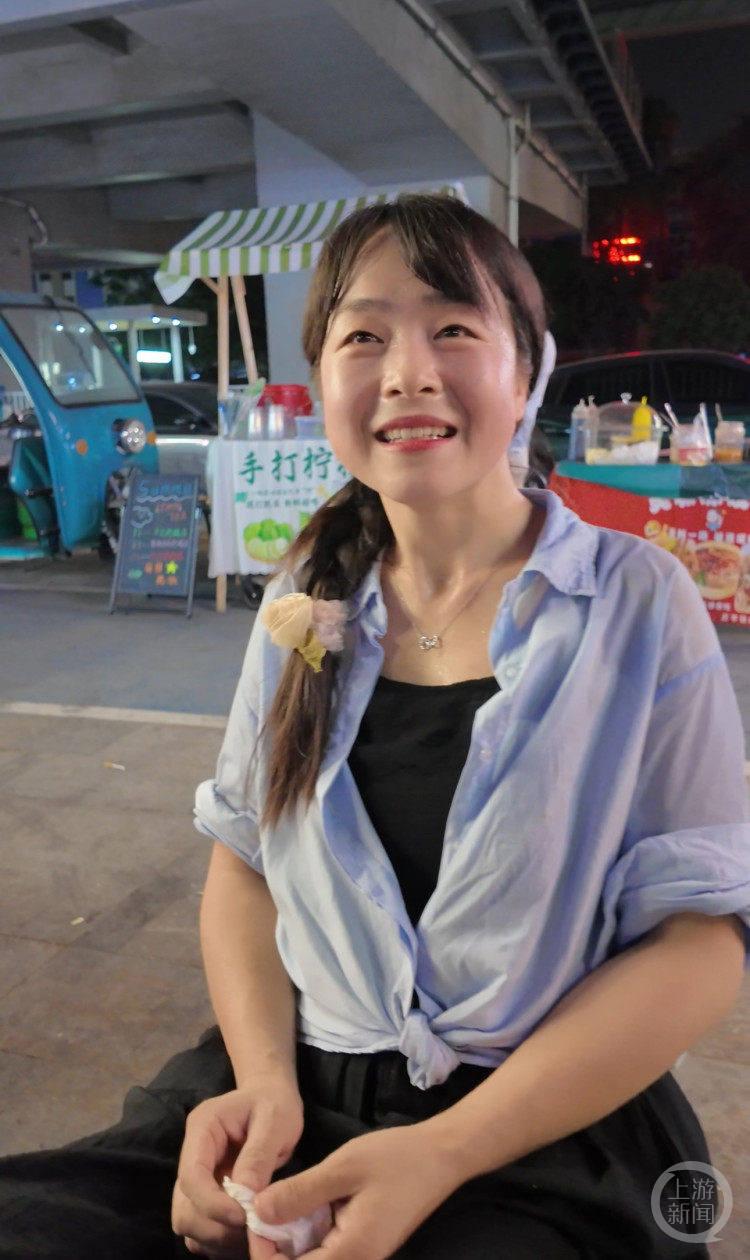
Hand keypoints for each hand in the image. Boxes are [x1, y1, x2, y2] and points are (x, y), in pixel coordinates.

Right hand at [171, 1075, 303, 1257]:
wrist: (271, 1099)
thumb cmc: (275, 1104)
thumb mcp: (275, 1120)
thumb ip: (258, 1155)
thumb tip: (245, 1196)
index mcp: (202, 1129)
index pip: (191, 1176)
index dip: (213, 1204)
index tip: (245, 1217)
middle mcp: (191, 1155)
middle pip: (184, 1207)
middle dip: (216, 1226)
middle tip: (253, 1229)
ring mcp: (196, 1178)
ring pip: (189, 1223)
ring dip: (217, 1237)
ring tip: (252, 1233)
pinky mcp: (205, 1195)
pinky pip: (201, 1229)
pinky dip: (219, 1240)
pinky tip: (245, 1234)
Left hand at [252, 1124, 460, 1259]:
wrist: (442, 1155)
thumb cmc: (396, 1159)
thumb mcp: (344, 1168)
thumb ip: (300, 1193)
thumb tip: (258, 1212)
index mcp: (350, 1254)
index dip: (264, 1251)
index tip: (256, 1213)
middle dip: (275, 1243)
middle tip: (265, 1203)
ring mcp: (361, 1256)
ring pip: (311, 1258)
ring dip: (291, 1235)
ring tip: (284, 1197)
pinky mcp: (364, 1244)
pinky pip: (326, 1247)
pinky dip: (311, 1227)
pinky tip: (310, 1199)